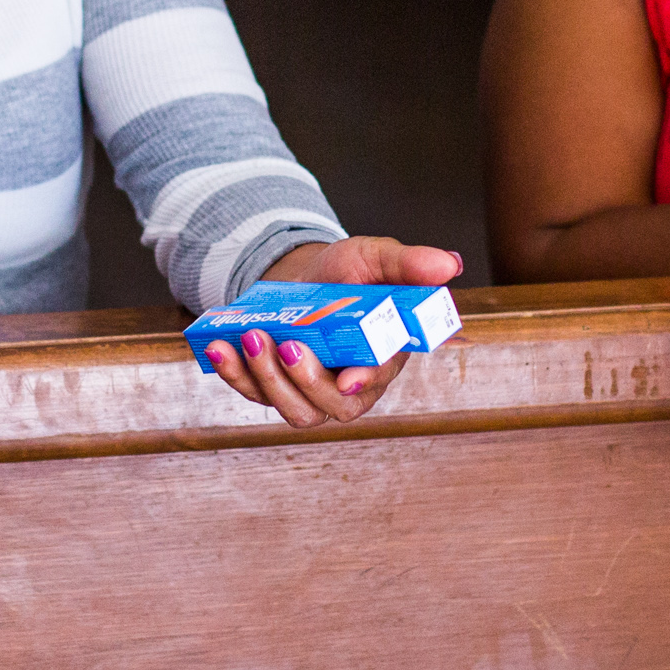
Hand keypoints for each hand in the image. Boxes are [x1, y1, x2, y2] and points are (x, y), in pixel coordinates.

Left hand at [209, 238, 465, 426]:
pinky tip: (220, 347)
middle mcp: (348, 386)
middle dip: (304, 380)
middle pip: (330, 406)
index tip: (347, 378)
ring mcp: (309, 393)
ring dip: (267, 379)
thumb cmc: (348, 275)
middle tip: (285, 343)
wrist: (303, 278)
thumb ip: (409, 265)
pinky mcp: (274, 389)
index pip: (375, 380)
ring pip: (292, 409)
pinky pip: (253, 395)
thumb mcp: (376, 259)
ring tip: (252, 338)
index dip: (362, 382)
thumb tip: (449, 265)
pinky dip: (234, 375)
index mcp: (381, 359)